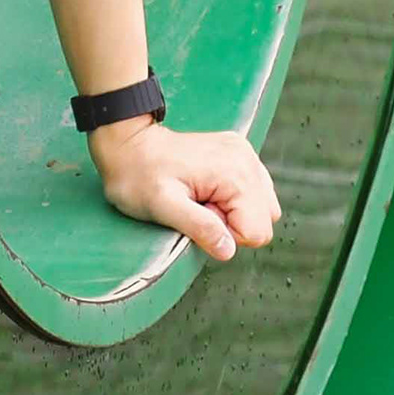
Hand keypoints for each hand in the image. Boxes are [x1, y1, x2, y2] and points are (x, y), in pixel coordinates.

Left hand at [87, 119, 279, 261]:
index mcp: (235, 173)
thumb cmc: (139, 176)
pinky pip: (255, 191)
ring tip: (201, 199)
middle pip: (264, 220)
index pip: (257, 231)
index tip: (199, 214)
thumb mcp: (163, 206)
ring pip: (262, 208)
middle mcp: (247, 160)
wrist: (129, 144)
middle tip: (198, 207)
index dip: (225, 234)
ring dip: (234, 213)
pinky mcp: (238, 154)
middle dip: (231, 224)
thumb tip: (228, 250)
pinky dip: (235, 199)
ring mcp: (244, 154)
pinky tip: (208, 191)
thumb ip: (199, 227)